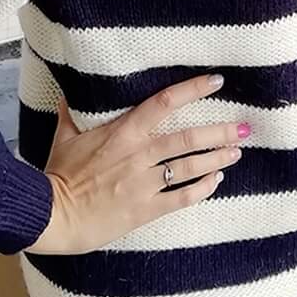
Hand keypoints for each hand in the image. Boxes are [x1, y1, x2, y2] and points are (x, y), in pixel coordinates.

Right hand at [30, 73, 247, 255]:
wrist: (53, 215)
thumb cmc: (58, 174)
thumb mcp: (64, 137)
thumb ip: (71, 113)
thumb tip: (68, 93)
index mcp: (123, 132)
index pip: (164, 102)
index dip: (193, 89)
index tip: (217, 81)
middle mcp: (139, 155)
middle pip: (189, 138)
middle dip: (220, 132)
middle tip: (243, 127)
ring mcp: (145, 183)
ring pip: (191, 167)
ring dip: (217, 159)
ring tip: (236, 152)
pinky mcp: (145, 209)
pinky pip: (182, 198)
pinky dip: (203, 189)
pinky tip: (216, 182)